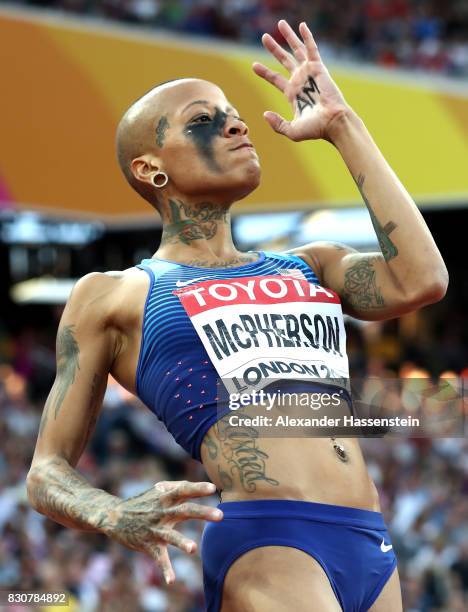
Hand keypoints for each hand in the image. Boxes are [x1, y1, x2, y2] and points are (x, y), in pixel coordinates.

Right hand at [96, 480, 221, 583]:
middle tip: (221, 516)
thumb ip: (178, 486)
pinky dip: (165, 570)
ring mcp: (155, 529)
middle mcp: (162, 512)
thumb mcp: (158, 489)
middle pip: (184, 511)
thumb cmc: (143, 501)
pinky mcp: (149, 545)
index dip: (198, 488)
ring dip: (182, 543)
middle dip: (202, 513)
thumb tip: (201, 487)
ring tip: (193, 550)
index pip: (184, 490)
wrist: (115, 516)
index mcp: (165, 497)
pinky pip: (159, 558)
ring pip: (170, 536)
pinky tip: (171, 581)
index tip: (213, 488)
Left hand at [253, 20, 349, 141]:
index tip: (254, 65)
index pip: (275, 79)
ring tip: (280, 23)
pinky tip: (302, 25)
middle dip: (274, 48)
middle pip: (284, 60)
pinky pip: (311, 48)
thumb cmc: (315, 129)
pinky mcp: (318, 67)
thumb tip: (265, 114)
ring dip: (288, 36)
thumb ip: (277, 124)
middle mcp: (300, 80)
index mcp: (293, 94)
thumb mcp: (292, 130)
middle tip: (264, 37)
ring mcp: (309, 73)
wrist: (332, 122)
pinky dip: (307, 36)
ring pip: (296, 50)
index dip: (265, 72)